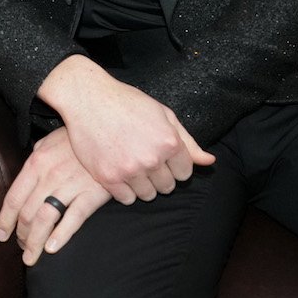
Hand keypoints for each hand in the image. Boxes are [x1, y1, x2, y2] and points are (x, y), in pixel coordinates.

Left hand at [0, 128, 112, 265]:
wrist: (110, 131)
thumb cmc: (78, 138)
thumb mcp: (52, 140)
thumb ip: (38, 155)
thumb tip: (28, 165)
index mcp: (36, 163)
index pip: (14, 197)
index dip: (5, 219)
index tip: (1, 235)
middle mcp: (49, 176)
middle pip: (27, 213)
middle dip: (21, 235)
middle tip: (21, 246)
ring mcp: (70, 185)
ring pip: (44, 219)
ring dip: (34, 242)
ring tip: (32, 256)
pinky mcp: (91, 194)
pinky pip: (73, 219)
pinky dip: (60, 236)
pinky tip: (52, 248)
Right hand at [43, 56, 213, 203]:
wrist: (88, 98)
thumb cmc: (127, 102)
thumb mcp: (163, 114)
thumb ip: (187, 141)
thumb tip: (209, 162)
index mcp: (169, 142)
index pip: (185, 173)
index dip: (174, 165)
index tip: (162, 157)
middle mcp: (151, 158)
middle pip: (167, 186)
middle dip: (159, 176)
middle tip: (144, 159)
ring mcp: (129, 169)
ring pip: (148, 194)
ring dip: (142, 184)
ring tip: (131, 165)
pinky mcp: (108, 177)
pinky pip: (126, 199)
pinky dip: (124, 190)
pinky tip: (119, 171)